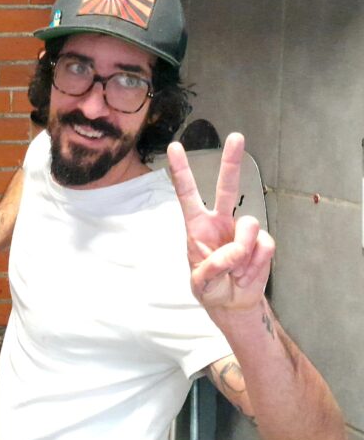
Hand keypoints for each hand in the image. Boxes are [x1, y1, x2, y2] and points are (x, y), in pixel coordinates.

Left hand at [167, 132, 274, 310]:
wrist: (233, 303)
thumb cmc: (210, 289)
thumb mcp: (200, 283)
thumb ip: (212, 267)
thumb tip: (235, 250)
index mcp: (197, 226)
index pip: (187, 194)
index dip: (181, 171)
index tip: (174, 146)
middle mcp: (220, 222)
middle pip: (227, 186)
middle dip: (232, 161)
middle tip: (236, 136)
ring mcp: (242, 231)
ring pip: (249, 226)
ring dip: (243, 254)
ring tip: (235, 271)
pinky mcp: (262, 242)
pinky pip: (264, 246)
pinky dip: (256, 264)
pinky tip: (247, 272)